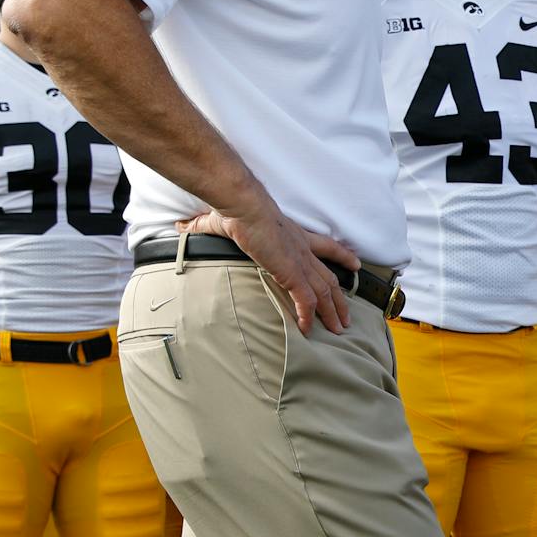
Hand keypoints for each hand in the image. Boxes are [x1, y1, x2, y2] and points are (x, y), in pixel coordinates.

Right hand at [179, 199, 356, 336]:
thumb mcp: (221, 220)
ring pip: (323, 293)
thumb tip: (181, 227)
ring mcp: (299, 262)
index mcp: (295, 236)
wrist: (244, 206)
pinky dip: (308, 316)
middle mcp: (303, 250)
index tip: (355, 264)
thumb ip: (203, 227)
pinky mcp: (291, 273)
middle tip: (346, 316)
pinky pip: (305, 300)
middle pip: (330, 278)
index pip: (326, 247)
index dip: (342, 257)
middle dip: (339, 299)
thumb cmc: (235, 209)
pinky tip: (308, 330)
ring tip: (337, 330)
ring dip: (331, 313)